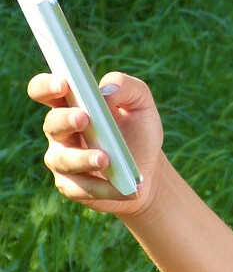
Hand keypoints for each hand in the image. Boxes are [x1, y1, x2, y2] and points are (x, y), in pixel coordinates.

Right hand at [28, 71, 164, 216]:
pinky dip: (105, 188)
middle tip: (85, 119)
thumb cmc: (138, 128)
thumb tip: (106, 91)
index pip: (45, 90)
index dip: (47, 85)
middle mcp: (61, 131)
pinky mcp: (72, 186)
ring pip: (63, 159)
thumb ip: (126, 87)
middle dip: (66, 120)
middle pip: (52, 123)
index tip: (63, 84)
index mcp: (72, 104)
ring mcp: (63, 159)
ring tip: (106, 159)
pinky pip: (82, 188)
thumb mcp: (141, 102)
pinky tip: (126, 188)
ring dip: (84, 158)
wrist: (148, 166)